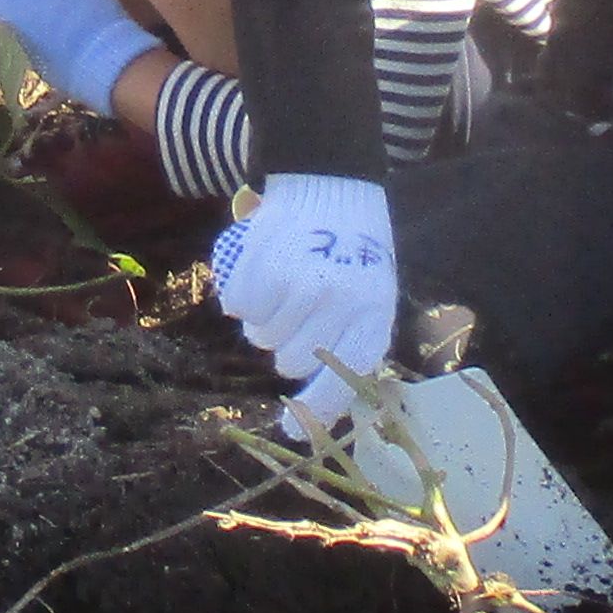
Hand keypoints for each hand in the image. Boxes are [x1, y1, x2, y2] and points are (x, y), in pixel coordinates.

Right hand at [209, 174, 399, 392]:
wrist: (331, 181)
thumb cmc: (351, 246)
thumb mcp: (370, 290)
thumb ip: (349, 340)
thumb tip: (316, 412)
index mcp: (374, 311)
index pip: (346, 377)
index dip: (318, 408)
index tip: (292, 432)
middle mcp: (342, 303)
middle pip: (293, 362)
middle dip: (285, 346)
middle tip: (295, 312)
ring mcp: (303, 284)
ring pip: (262, 335)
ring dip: (264, 318)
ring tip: (283, 283)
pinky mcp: (268, 265)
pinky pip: (238, 307)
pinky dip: (240, 296)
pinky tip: (262, 270)